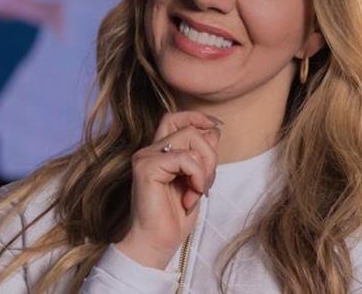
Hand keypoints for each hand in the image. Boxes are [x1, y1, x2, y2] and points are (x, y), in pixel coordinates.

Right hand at [115, 111, 221, 268]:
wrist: (156, 244)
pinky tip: (190, 197)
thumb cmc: (175, 216)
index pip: (175, 118)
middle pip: (190, 128)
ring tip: (198, 191)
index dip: (197, 118)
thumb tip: (214, 130)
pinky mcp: (146, 167)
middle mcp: (150, 150)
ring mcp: (145, 157)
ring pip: (191, 138)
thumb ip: (202, 155)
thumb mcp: (197, 179)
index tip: (215, 129)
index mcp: (159, 151)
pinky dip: (197, 176)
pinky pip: (186, 158)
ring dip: (205, 167)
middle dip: (210, 153)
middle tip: (207, 182)